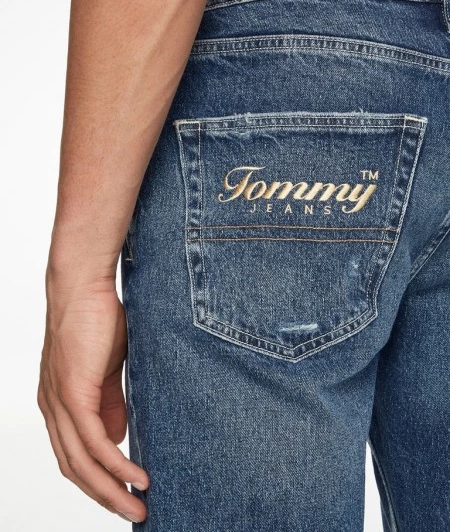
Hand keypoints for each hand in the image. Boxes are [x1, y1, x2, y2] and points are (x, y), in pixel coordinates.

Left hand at [38, 267, 148, 522]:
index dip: (96, 481)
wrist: (82, 287)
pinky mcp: (73, 393)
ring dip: (110, 490)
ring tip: (137, 507)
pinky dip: (115, 465)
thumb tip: (118, 437)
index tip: (122, 495)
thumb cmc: (96, 321)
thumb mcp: (106, 370)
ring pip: (81, 463)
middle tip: (133, 513)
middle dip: (104, 496)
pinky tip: (136, 477)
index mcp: (59, 404)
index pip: (73, 456)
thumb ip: (110, 403)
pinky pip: (93, 441)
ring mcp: (60, 403)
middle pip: (74, 469)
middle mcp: (53, 410)